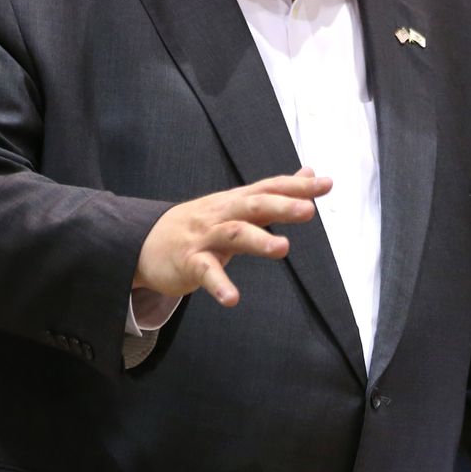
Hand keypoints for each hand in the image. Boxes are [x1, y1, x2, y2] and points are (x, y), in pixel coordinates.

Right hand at [134, 168, 331, 305]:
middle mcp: (221, 214)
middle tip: (309, 211)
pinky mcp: (188, 262)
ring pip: (233, 234)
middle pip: (253, 206)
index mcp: (235, 202)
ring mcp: (204, 238)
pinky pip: (205, 272)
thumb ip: (274, 193)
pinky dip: (219, 285)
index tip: (326, 184)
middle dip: (281, 207)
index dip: (296, 186)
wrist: (145, 242)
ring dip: (258, 241)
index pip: (269, 188)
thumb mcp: (236, 205)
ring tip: (283, 248)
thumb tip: (308, 172)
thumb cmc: (200, 225)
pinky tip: (232, 299)